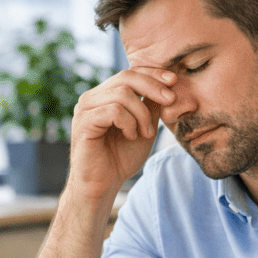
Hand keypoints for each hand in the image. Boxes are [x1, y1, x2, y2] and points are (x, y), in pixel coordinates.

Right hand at [67, 67, 175, 198]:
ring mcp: (85, 108)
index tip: (174, 81)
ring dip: (142, 114)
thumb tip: (170, 85)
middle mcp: (92, 97)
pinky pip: (113, 111)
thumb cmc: (122, 157)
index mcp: (106, 95)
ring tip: (146, 133)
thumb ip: (152, 106)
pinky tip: (131, 136)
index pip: (131, 73)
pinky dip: (128, 123)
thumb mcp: (145, 126)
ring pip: (122, 94)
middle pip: (126, 77)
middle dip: (153, 87)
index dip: (153, 74)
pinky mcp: (83, 122)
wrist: (104, 184)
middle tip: (170, 101)